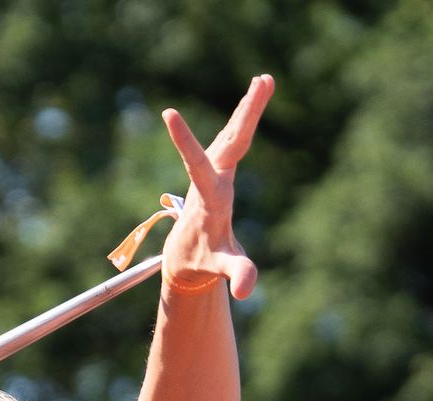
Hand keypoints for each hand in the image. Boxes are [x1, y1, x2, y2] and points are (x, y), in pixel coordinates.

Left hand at [160, 73, 273, 299]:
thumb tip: (245, 289)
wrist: (185, 258)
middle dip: (246, 111)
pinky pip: (234, 140)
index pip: (198, 165)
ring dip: (247, 109)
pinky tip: (251, 102)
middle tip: (264, 79)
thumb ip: (236, 274)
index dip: (184, 141)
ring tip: (263, 80)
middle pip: (230, 140)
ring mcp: (215, 173)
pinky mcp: (220, 171)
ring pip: (233, 135)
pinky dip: (244, 121)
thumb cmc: (203, 262)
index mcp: (210, 199)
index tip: (168, 114)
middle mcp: (211, 180)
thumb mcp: (222, 268)